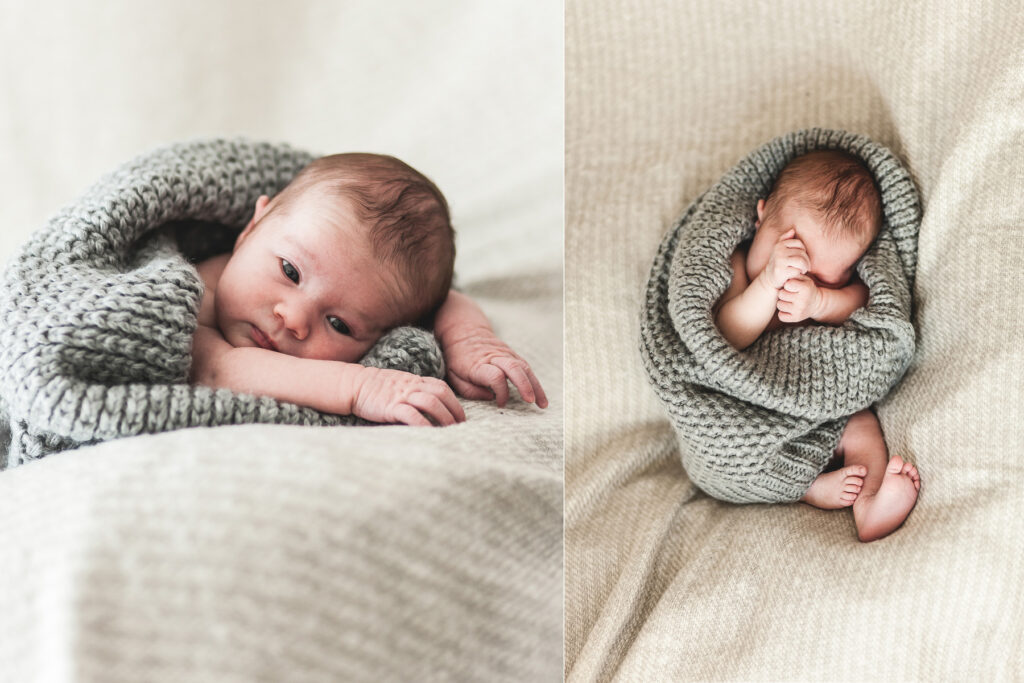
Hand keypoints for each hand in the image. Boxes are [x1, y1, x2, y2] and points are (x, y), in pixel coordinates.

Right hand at [350, 366, 465, 425]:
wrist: (354, 385)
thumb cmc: (377, 388)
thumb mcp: (400, 384)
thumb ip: (415, 391)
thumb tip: (431, 406)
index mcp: (415, 381)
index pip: (442, 387)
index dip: (454, 402)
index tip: (460, 417)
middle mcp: (412, 386)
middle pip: (441, 394)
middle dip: (454, 411)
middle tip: (459, 426)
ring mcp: (402, 396)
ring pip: (431, 403)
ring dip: (444, 417)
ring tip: (449, 431)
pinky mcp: (391, 406)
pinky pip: (412, 414)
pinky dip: (423, 424)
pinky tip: (429, 433)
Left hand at [442, 324, 547, 407]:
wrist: (464, 332)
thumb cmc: (457, 359)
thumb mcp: (453, 376)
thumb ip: (470, 391)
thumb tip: (491, 398)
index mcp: (478, 364)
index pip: (496, 376)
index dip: (501, 392)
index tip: (500, 403)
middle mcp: (494, 357)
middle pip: (514, 368)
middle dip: (524, 385)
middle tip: (531, 401)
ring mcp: (505, 354)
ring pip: (524, 367)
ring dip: (535, 385)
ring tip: (542, 404)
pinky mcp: (512, 354)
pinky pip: (527, 367)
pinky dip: (535, 381)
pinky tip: (540, 395)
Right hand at [762, 228, 808, 288]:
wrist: (770, 278)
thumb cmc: (780, 263)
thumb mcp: (781, 250)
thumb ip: (786, 239)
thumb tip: (792, 230)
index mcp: (780, 244)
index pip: (799, 244)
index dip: (803, 251)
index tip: (801, 258)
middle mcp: (778, 251)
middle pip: (801, 253)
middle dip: (805, 261)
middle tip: (803, 267)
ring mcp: (779, 260)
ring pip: (801, 261)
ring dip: (804, 267)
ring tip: (801, 270)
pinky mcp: (780, 271)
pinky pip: (797, 270)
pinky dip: (798, 274)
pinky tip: (795, 275)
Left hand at [777, 274, 822, 322]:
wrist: (817, 303)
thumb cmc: (807, 288)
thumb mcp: (804, 279)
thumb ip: (795, 275)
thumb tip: (784, 274)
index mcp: (805, 288)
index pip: (787, 284)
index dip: (788, 285)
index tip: (792, 286)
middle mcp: (803, 300)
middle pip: (781, 294)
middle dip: (784, 293)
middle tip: (790, 294)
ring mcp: (799, 310)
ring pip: (779, 305)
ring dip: (782, 302)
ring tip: (789, 301)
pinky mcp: (796, 318)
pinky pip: (781, 316)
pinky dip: (783, 313)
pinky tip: (789, 309)